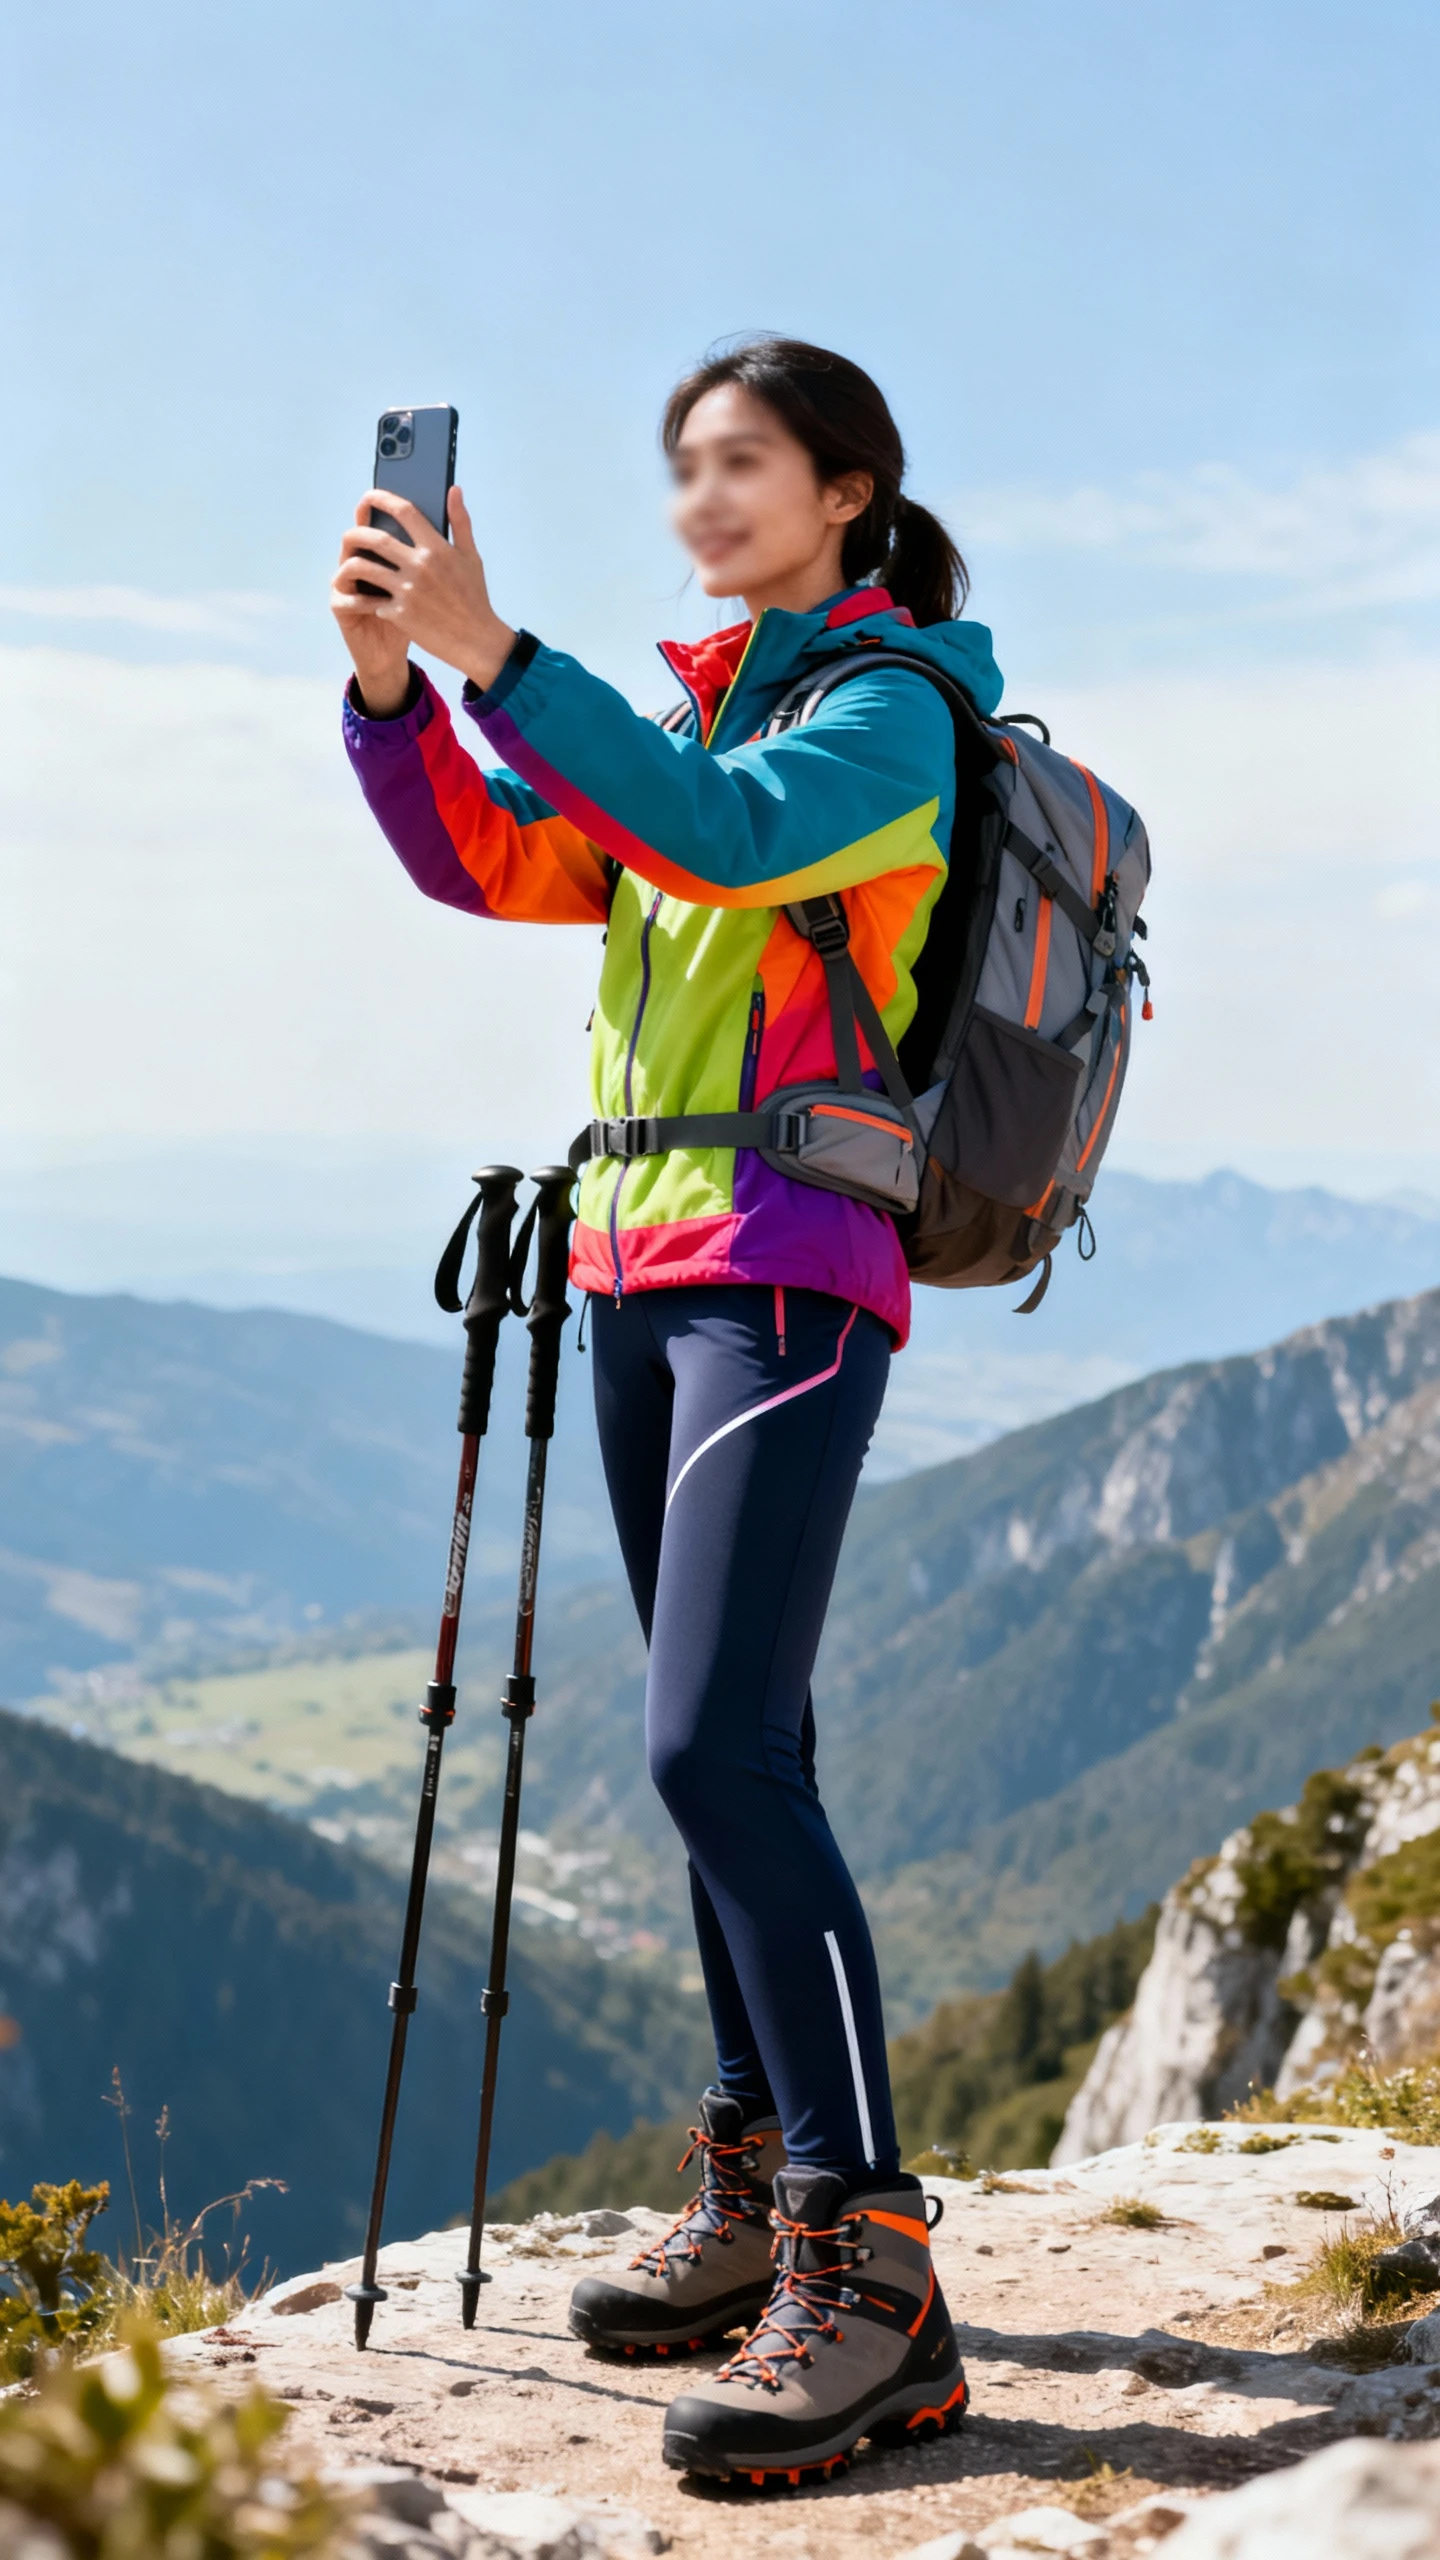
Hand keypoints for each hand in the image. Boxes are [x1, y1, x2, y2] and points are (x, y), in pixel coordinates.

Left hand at [332, 487, 516, 709]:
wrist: (476, 640)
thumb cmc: (474, 598)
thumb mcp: (471, 557)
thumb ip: (460, 521)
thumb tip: (454, 490)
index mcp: (436, 548)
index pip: (404, 512)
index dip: (382, 499)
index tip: (369, 497)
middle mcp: (420, 566)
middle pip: (376, 539)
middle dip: (356, 533)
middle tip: (350, 534)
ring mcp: (408, 591)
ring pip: (366, 568)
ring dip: (351, 564)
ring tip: (348, 564)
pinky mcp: (400, 614)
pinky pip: (372, 600)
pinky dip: (364, 596)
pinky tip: (361, 595)